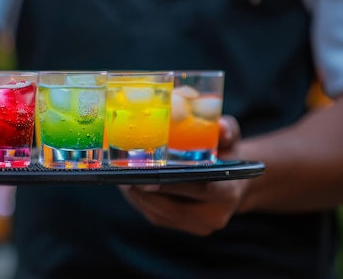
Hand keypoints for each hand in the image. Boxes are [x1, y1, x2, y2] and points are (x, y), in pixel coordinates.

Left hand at [117, 114, 247, 235]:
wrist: (234, 183)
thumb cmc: (226, 155)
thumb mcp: (229, 140)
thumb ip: (225, 131)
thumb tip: (219, 125)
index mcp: (227, 191)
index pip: (198, 189)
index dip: (170, 184)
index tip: (145, 177)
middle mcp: (215, 215)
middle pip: (171, 207)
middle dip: (143, 191)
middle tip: (122, 174)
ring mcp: (199, 225)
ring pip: (159, 214)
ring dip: (137, 196)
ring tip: (120, 177)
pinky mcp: (185, 228)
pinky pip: (157, 217)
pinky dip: (141, 201)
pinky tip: (128, 185)